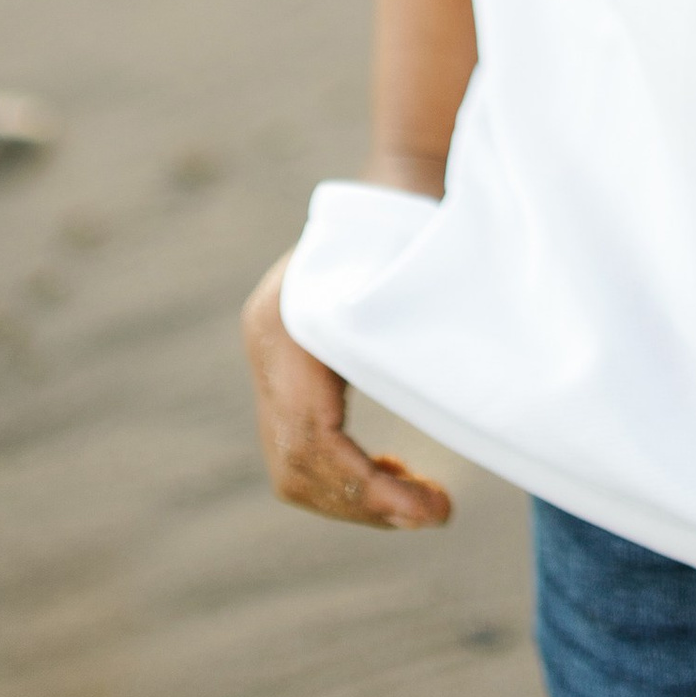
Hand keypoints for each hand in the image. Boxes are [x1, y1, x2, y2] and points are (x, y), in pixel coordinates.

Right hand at [241, 249, 452, 530]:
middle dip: (361, 502)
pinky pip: (296, 442)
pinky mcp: (285, 361)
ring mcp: (267, 349)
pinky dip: (343, 473)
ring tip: (417, 502)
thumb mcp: (420, 287)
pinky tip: (390, 472)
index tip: (428, 511)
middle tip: (432, 514)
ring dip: (354, 495)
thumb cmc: (428, 231)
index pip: (309, 437)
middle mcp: (263, 338)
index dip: (366, 488)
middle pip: (293, 462)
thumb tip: (418, 474)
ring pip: (290, 462)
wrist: (404, 182)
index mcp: (287, 321)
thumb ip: (410, 362)